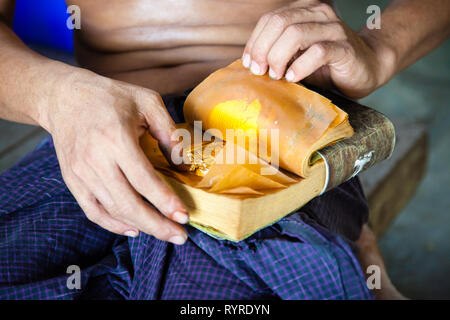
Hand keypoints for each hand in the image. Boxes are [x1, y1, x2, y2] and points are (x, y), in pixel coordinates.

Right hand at [40, 67, 188, 244]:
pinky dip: (113, 225)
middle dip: (156, 225)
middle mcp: (96, 161)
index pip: (144, 180)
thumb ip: (168, 130)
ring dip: (140, 226)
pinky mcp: (72, 181)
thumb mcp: (147, 101)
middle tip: (179, 236)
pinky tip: (134, 229)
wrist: (63, 98)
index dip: (166, 202)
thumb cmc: (110, 97)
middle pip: (128, 204)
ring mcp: (81, 174)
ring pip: (112, 211)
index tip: (184, 217)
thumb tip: (184, 161)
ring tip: (164, 233)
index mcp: (116, 139)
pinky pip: (93, 211)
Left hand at [242, 0, 392, 98]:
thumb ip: (278, 53)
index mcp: (304, 12)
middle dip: (262, 49)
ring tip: (276, 76)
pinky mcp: (345, 48)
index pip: (270, 19)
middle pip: (280, 23)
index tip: (247, 63)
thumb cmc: (327, 65)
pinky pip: (318, 52)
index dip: (254, 41)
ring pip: (296, 34)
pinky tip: (293, 77)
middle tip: (259, 71)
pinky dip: (300, 66)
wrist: (367, 68)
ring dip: (279, 57)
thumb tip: (251, 64)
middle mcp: (319, 14)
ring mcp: (333, 29)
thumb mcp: (297, 56)